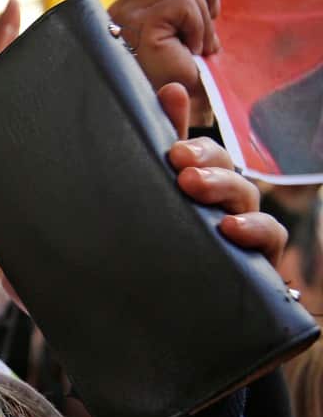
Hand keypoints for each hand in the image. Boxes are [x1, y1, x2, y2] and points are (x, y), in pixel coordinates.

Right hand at [108, 0, 218, 110]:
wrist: (176, 114)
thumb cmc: (180, 80)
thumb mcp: (184, 29)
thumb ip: (186, 0)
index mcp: (128, 5)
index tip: (206, 8)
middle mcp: (121, 6)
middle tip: (207, 24)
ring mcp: (128, 14)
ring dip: (204, 17)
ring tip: (194, 46)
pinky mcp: (142, 25)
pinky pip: (186, 3)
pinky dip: (199, 28)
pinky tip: (189, 52)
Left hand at [159, 82, 287, 264]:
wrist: (173, 323)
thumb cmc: (160, 262)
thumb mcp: (146, 211)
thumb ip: (148, 158)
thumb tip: (166, 93)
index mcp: (193, 191)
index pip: (197, 152)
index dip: (189, 135)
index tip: (169, 116)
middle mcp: (220, 205)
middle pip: (223, 167)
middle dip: (204, 158)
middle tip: (178, 162)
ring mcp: (242, 231)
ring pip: (245, 195)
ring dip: (223, 185)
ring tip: (193, 186)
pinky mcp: (257, 262)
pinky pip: (270, 238)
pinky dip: (254, 228)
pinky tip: (230, 227)